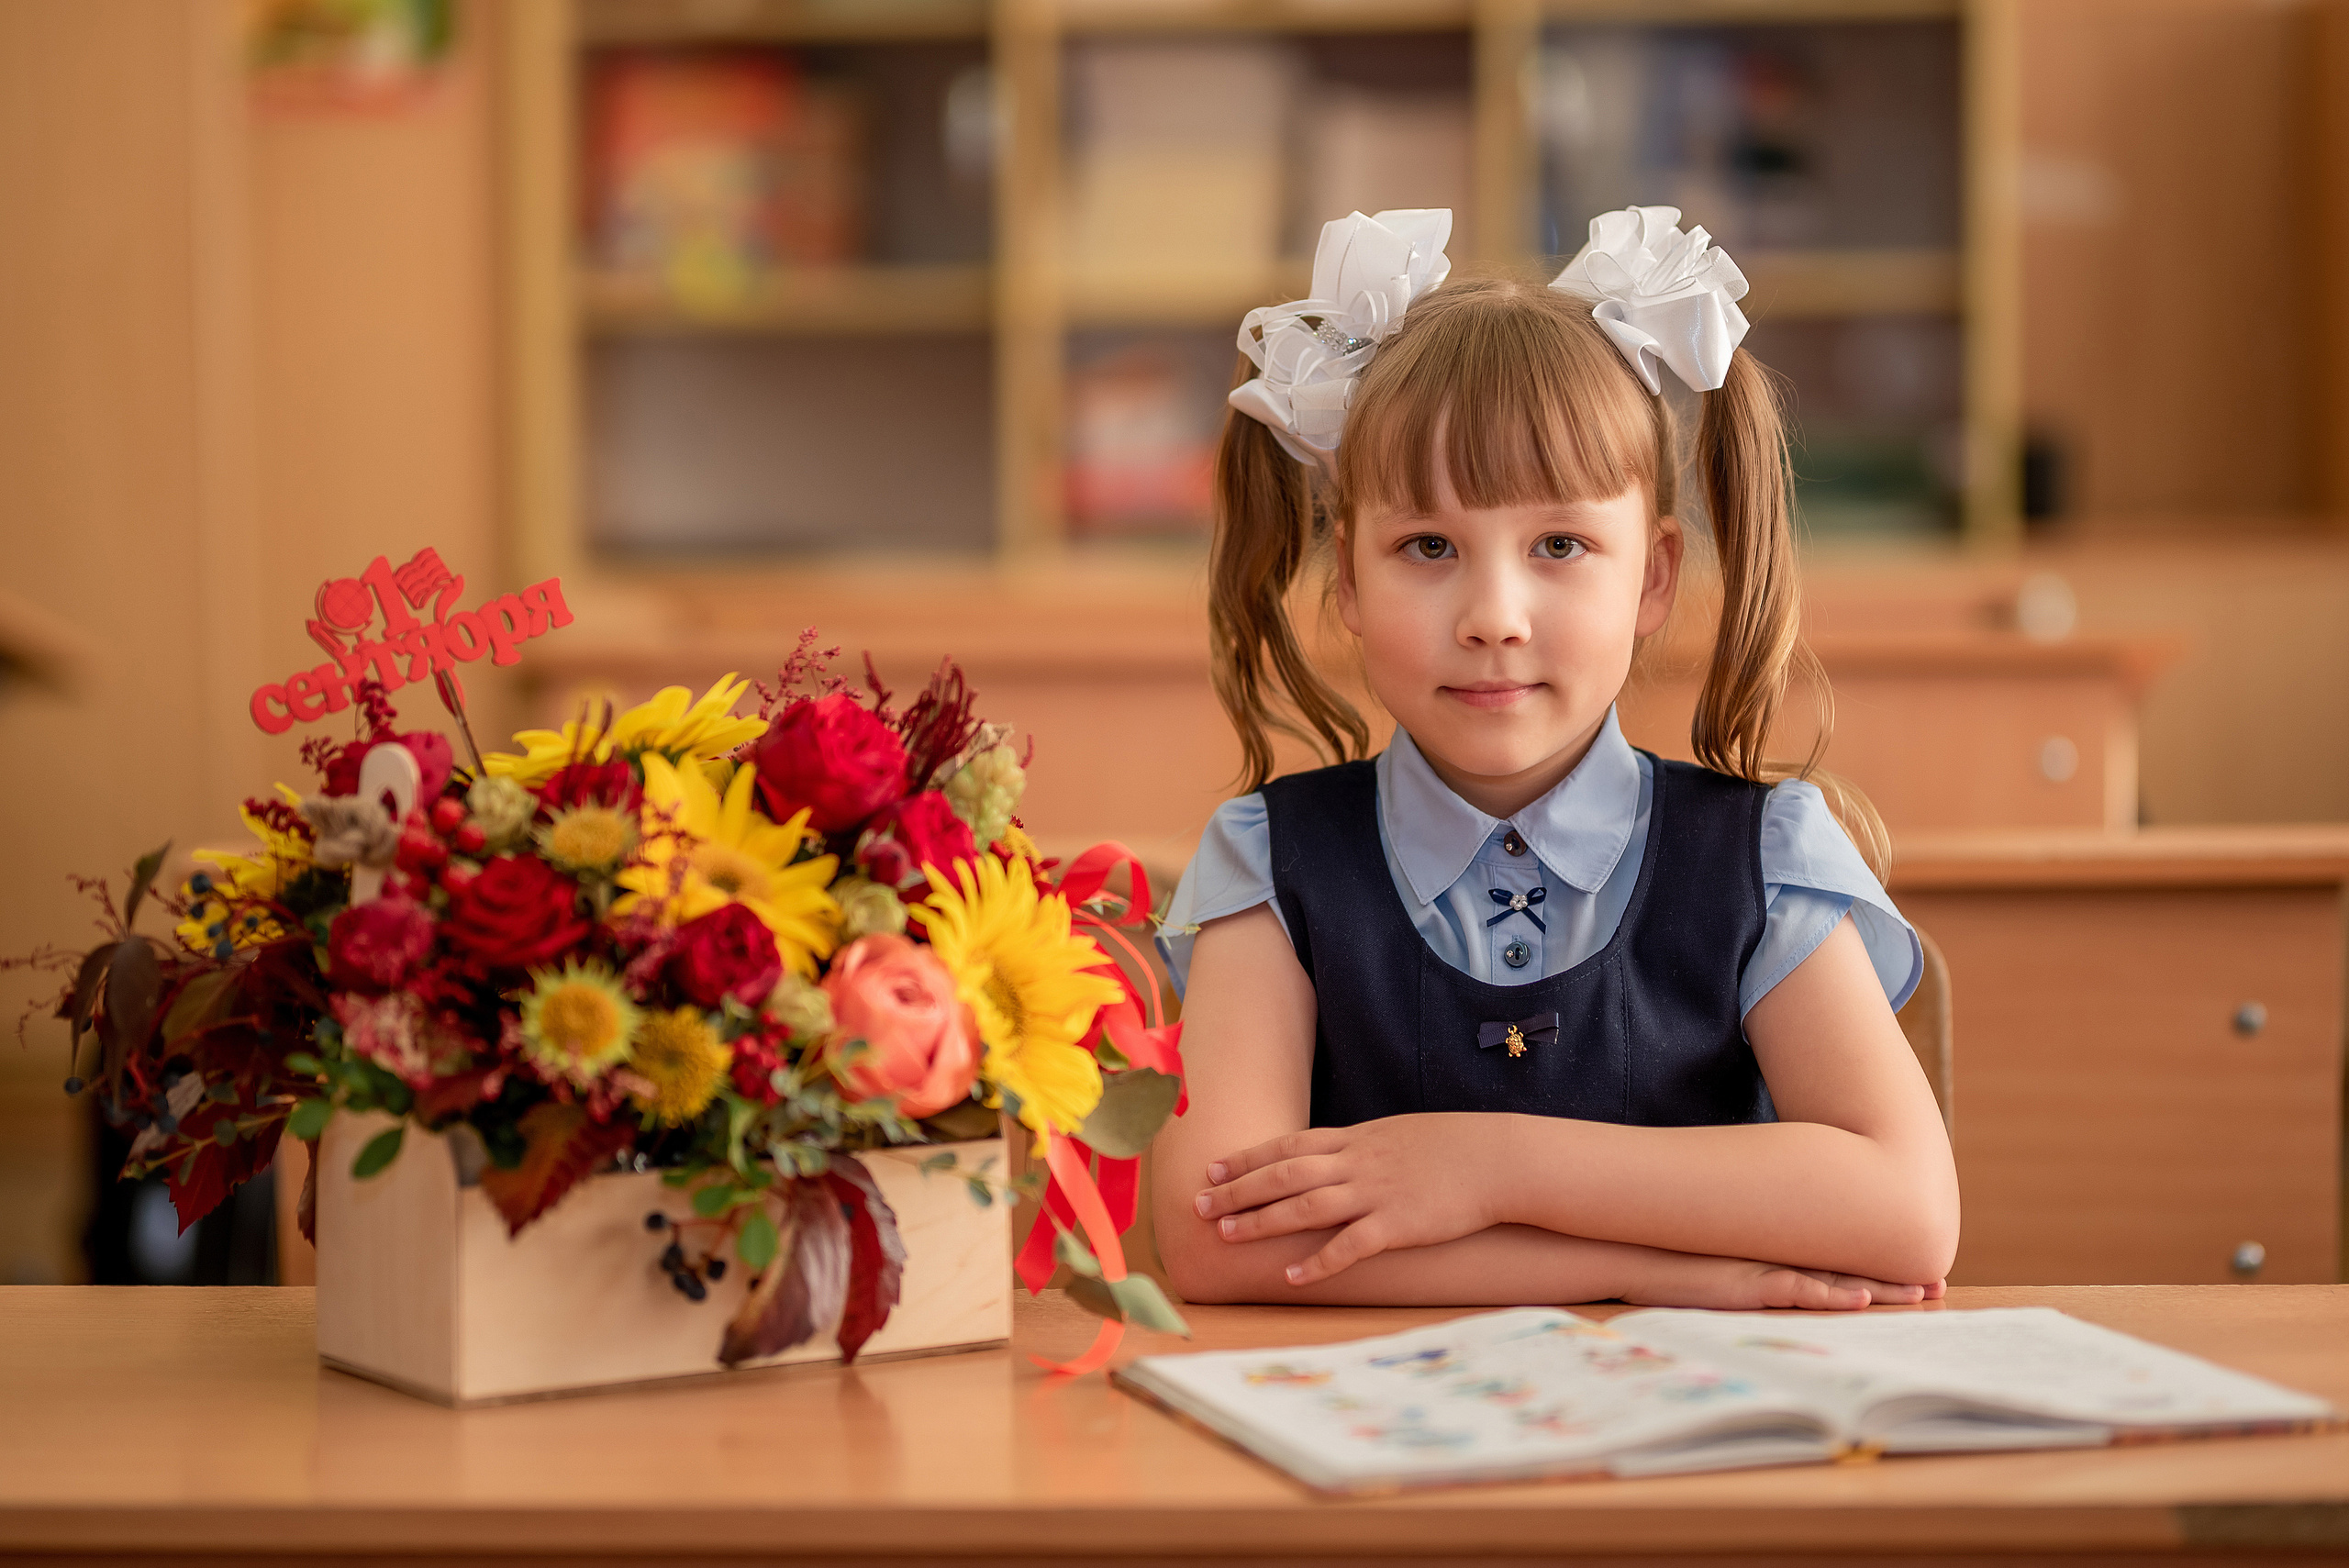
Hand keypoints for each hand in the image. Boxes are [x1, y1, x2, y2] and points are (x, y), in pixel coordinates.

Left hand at [1193, 1115, 1498, 1285]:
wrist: (1497, 1157)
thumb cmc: (1450, 1147)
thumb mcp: (1396, 1135)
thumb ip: (1359, 1148)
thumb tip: (1329, 1160)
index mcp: (1355, 1139)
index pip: (1287, 1145)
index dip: (1246, 1158)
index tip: (1211, 1166)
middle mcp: (1357, 1163)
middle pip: (1284, 1174)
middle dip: (1237, 1189)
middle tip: (1197, 1204)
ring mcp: (1376, 1193)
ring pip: (1305, 1206)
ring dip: (1261, 1221)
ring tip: (1225, 1235)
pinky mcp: (1398, 1225)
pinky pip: (1350, 1246)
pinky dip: (1319, 1262)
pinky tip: (1292, 1276)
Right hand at [1625, 1252, 1946, 1310]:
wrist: (1636, 1255)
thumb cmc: (1676, 1262)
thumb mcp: (1726, 1265)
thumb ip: (1757, 1267)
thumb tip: (1783, 1276)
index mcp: (1779, 1254)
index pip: (1841, 1258)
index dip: (1881, 1265)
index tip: (1919, 1274)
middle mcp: (1780, 1258)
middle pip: (1851, 1266)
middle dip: (1896, 1278)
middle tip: (1938, 1285)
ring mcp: (1766, 1269)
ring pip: (1836, 1277)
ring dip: (1880, 1288)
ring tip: (1921, 1293)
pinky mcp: (1748, 1285)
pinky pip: (1798, 1291)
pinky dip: (1830, 1294)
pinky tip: (1858, 1297)